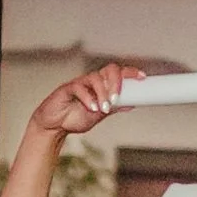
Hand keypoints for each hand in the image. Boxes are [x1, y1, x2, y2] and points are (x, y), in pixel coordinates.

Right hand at [30, 63, 144, 137]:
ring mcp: (80, 83)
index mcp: (102, 86)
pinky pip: (79, 87)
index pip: (118, 74)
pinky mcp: (67, 88)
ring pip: (95, 78)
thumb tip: (132, 104)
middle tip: (117, 99)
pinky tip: (92, 108)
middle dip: (117, 82)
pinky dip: (88, 98)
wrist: (54, 126)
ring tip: (104, 108)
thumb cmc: (74, 117)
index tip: (142, 78)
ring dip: (103, 93)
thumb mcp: (99, 115)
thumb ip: (114, 108)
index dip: (130, 73)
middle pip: (109, 70)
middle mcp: (92, 81)